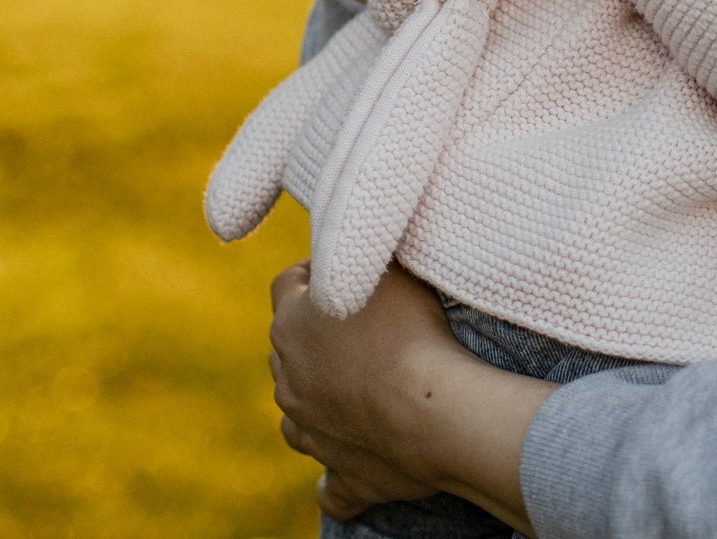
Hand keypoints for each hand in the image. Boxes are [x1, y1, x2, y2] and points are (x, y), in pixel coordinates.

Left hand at [269, 261, 554, 530]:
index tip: (345, 270)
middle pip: (289, 347)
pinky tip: (354, 462)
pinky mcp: (339, 472)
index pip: (284, 286)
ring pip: (299, 409)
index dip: (311, 274)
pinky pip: (331, 481)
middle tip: (366, 324)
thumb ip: (370, 254)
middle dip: (319, 335)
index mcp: (291, 323)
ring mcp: (308, 428)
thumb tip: (369, 236)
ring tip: (368, 383)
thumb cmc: (414, 329)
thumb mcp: (392, 267)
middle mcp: (287, 376)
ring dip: (322, 395)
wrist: (432, 410)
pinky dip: (340, 469)